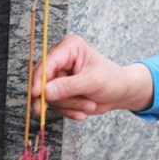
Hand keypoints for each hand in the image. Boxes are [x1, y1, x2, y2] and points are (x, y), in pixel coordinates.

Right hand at [30, 34, 153, 120]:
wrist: (121, 92)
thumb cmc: (112, 80)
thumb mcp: (93, 81)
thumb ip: (69, 86)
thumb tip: (45, 92)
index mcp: (70, 47)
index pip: (48, 61)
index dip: (39, 78)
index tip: (37, 93)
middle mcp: (61, 59)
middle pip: (42, 80)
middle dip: (55, 98)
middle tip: (57, 110)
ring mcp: (59, 76)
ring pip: (48, 96)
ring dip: (68, 105)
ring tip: (88, 105)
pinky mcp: (59, 91)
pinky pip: (54, 105)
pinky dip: (68, 111)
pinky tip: (82, 112)